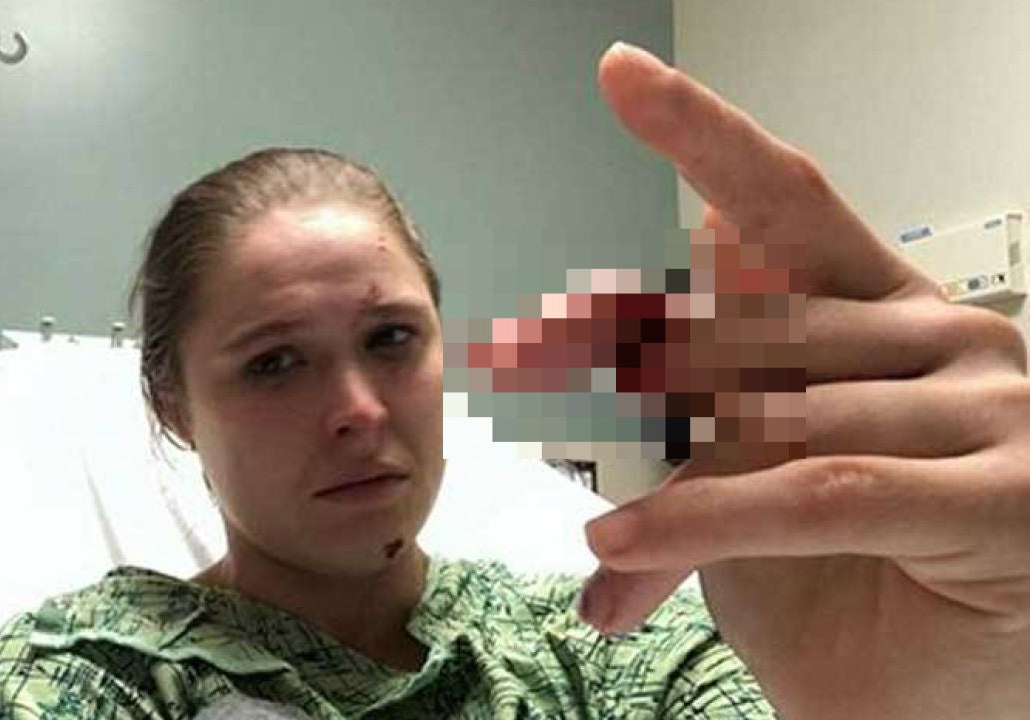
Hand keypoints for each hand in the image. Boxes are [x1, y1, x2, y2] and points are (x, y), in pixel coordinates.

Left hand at [577, 43, 1029, 719]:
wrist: (940, 706)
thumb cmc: (856, 590)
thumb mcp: (752, 489)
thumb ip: (702, 407)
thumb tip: (612, 330)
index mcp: (885, 312)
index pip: (784, 204)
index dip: (702, 136)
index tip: (621, 75)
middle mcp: (943, 335)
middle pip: (739, 321)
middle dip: (615, 346)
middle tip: (520, 355)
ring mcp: (985, 406)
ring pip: (766, 417)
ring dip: (660, 488)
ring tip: (603, 547)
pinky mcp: (1000, 495)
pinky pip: (814, 487)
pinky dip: (709, 520)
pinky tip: (625, 551)